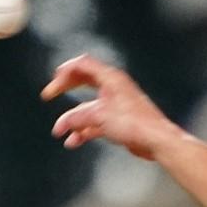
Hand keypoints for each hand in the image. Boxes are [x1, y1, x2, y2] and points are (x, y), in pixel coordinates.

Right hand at [43, 54, 182, 157]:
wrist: (158, 142)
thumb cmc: (136, 124)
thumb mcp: (100, 117)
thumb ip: (77, 118)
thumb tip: (62, 124)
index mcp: (111, 78)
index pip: (83, 65)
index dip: (65, 70)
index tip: (53, 79)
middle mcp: (113, 88)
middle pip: (82, 81)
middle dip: (64, 88)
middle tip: (49, 94)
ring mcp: (116, 105)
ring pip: (88, 107)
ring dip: (73, 119)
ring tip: (60, 131)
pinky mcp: (119, 121)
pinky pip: (95, 123)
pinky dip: (84, 131)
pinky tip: (73, 141)